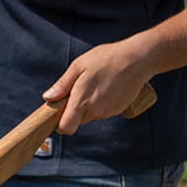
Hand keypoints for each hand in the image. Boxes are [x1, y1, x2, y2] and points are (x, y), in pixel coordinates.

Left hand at [42, 40, 156, 133]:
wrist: (139, 58)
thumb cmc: (107, 58)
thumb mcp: (79, 66)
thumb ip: (62, 85)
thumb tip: (48, 98)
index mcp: (81, 102)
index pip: (65, 128)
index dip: (60, 124)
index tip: (60, 112)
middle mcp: (95, 111)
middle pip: (77, 120)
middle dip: (75, 109)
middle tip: (80, 88)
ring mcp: (108, 112)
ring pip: (91, 115)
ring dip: (89, 105)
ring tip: (97, 83)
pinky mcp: (118, 110)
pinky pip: (104, 111)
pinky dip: (102, 102)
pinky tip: (108, 86)